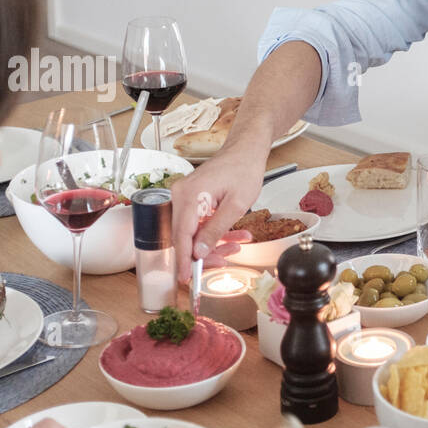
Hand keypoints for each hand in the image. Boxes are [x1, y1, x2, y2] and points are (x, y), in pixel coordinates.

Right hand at [171, 148, 264, 281]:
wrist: (246, 150)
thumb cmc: (243, 170)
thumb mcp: (236, 205)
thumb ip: (216, 229)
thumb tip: (199, 252)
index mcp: (189, 196)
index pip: (182, 235)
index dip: (184, 260)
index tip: (187, 277)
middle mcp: (181, 196)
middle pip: (186, 236)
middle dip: (206, 252)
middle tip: (225, 260)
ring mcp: (186, 197)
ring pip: (194, 231)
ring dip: (214, 242)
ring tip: (237, 245)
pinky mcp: (193, 199)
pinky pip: (200, 222)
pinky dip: (215, 231)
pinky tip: (234, 235)